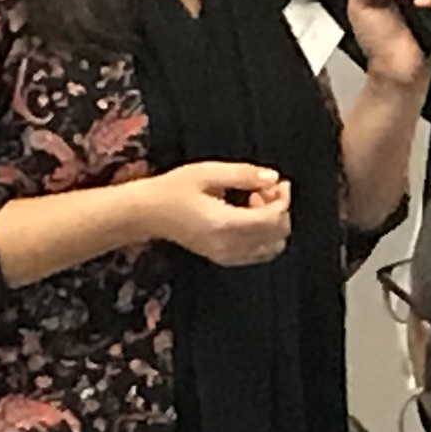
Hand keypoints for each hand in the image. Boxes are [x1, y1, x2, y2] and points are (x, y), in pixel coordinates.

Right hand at [148, 163, 291, 266]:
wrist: (147, 213)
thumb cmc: (172, 190)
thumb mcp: (207, 172)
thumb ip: (243, 174)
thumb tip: (272, 177)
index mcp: (224, 224)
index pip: (272, 219)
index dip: (283, 199)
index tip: (279, 182)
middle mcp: (228, 245)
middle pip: (277, 235)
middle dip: (280, 209)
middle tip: (265, 188)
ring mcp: (226, 255)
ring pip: (271, 247)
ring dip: (272, 223)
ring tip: (255, 201)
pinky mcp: (223, 258)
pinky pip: (258, 253)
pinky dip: (263, 235)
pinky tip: (246, 216)